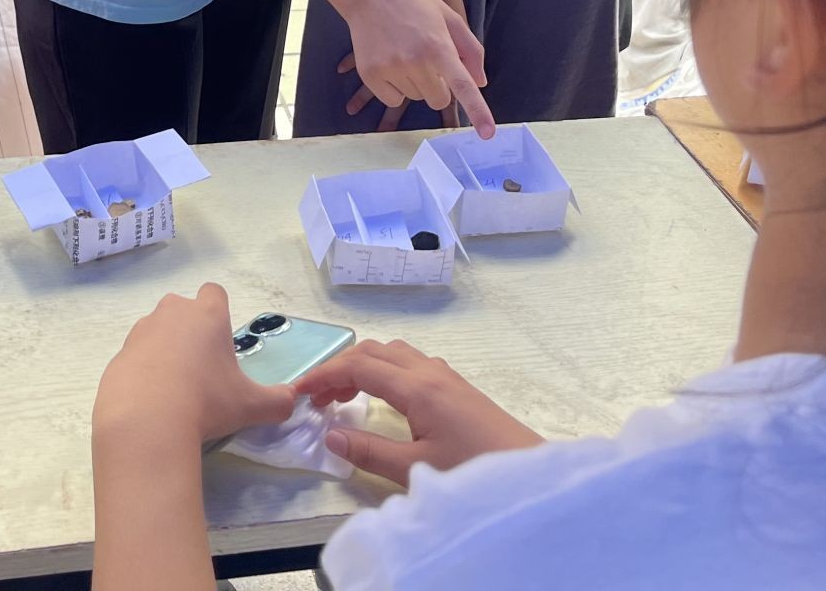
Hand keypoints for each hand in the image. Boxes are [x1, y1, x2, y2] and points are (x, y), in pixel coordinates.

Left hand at [95, 284, 296, 446]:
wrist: (146, 421)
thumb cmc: (206, 402)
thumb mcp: (250, 406)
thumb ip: (277, 401)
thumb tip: (292, 401)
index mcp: (206, 315)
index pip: (214, 292)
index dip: (219, 311)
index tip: (220, 341)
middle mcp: (171, 314)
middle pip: (182, 309)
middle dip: (190, 331)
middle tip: (201, 369)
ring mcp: (140, 333)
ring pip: (155, 332)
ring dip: (164, 351)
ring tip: (174, 390)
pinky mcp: (118, 356)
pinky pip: (135, 358)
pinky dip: (142, 373)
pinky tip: (151, 403)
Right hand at [294, 339, 542, 486]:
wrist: (527, 473)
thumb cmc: (472, 470)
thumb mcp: (414, 469)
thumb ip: (369, 452)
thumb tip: (329, 436)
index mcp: (417, 386)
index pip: (358, 366)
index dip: (323, 375)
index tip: (297, 393)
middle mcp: (429, 371)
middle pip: (374, 351)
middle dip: (339, 367)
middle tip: (315, 399)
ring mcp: (445, 376)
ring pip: (393, 354)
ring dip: (362, 366)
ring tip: (341, 398)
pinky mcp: (455, 387)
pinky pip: (409, 363)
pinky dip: (383, 371)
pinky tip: (380, 398)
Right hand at [333, 0, 494, 136]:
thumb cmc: (414, 1)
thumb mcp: (449, 16)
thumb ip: (470, 50)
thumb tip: (480, 83)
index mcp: (438, 46)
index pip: (462, 85)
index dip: (477, 111)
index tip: (488, 134)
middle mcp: (415, 61)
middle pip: (438, 99)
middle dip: (439, 85)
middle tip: (427, 58)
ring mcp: (390, 69)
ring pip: (415, 98)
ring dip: (415, 83)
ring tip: (405, 51)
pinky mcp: (371, 75)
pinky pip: (392, 100)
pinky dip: (394, 88)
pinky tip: (389, 61)